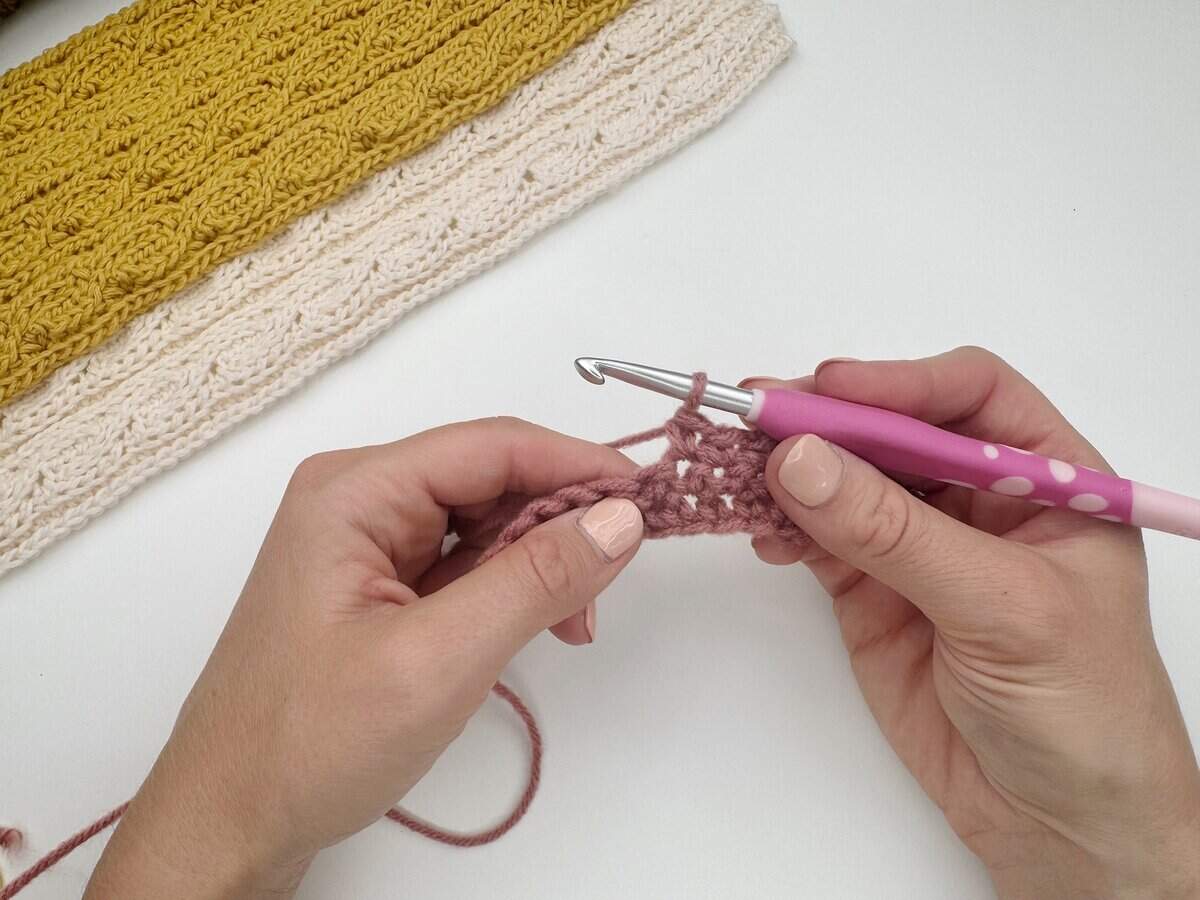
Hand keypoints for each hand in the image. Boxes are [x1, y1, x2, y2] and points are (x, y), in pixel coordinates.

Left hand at [83, 418, 643, 899]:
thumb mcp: (438, 660)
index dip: (576, 463)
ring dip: (540, 563)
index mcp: (354, 492)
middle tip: (612, 582)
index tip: (650, 496)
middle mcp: (359, 500)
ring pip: (486, 523)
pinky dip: (512, 591)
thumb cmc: (310, 742)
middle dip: (560, 524)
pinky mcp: (380, 585)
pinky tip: (540, 627)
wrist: (231, 821)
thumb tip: (621, 516)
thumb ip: (534, 581)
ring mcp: (368, 544)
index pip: (491, 446)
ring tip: (576, 622)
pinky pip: (466, 564)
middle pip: (491, 480)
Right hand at [747, 347, 1199, 898]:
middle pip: (892, 428)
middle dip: (828, 420)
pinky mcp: (870, 591)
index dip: (900, 382)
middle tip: (758, 415)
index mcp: (1044, 478)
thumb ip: (897, 533)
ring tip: (740, 468)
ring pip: (845, 479)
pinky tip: (762, 528)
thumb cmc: (1080, 707)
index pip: (971, 395)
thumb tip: (801, 461)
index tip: (830, 387)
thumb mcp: (1002, 607)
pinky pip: (816, 537)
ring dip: (791, 469)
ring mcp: (918, 544)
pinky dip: (781, 525)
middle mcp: (977, 499)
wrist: (1055, 821)